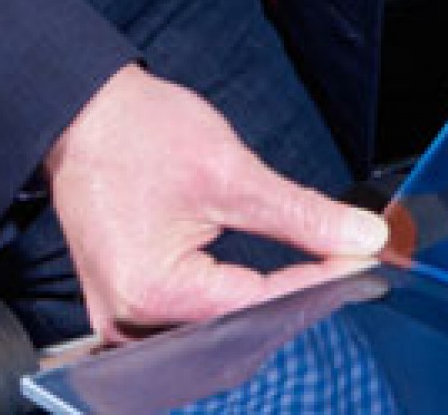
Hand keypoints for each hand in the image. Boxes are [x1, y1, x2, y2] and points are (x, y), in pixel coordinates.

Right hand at [44, 63, 387, 341]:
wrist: (84, 114)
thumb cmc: (141, 133)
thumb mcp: (230, 168)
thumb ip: (300, 213)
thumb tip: (363, 237)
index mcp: (151, 292)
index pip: (257, 305)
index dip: (317, 284)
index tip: (362, 261)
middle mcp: (130, 323)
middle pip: (236, 330)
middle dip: (294, 301)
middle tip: (344, 263)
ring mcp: (123, 322)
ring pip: (217, 334)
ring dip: (266, 307)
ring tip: (314, 272)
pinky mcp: (127, 309)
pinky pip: (192, 323)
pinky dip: (233, 305)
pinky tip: (268, 284)